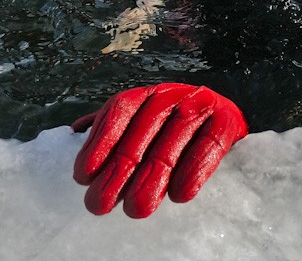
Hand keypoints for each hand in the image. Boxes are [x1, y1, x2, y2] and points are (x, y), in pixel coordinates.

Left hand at [72, 83, 247, 217]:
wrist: (226, 117)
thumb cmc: (176, 128)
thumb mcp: (143, 121)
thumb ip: (113, 126)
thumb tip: (74, 130)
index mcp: (148, 94)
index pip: (120, 110)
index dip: (100, 141)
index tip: (82, 176)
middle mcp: (173, 94)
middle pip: (144, 129)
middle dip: (119, 169)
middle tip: (100, 203)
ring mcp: (201, 105)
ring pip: (174, 140)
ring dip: (154, 176)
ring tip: (136, 208)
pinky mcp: (226, 121)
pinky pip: (209, 145)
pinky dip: (194, 170)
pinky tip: (179, 195)